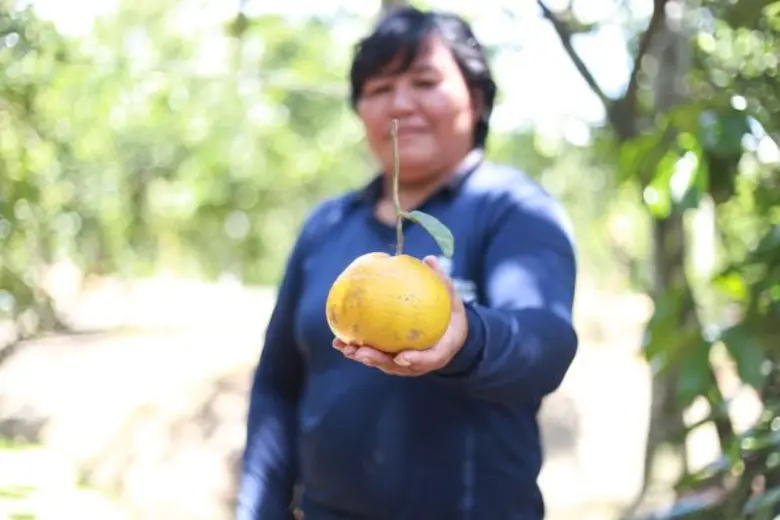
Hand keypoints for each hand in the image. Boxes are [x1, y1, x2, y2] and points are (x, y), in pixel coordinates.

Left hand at [332, 255, 467, 376]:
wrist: (451, 336)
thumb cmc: (451, 317)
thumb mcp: (452, 300)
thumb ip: (443, 283)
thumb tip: (429, 259)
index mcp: (439, 351)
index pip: (428, 359)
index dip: (414, 360)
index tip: (401, 357)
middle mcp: (419, 362)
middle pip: (397, 366)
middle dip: (378, 360)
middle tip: (362, 352)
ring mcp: (405, 363)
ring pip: (382, 363)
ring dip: (362, 357)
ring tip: (344, 347)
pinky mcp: (392, 360)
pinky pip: (375, 354)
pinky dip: (358, 349)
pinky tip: (340, 340)